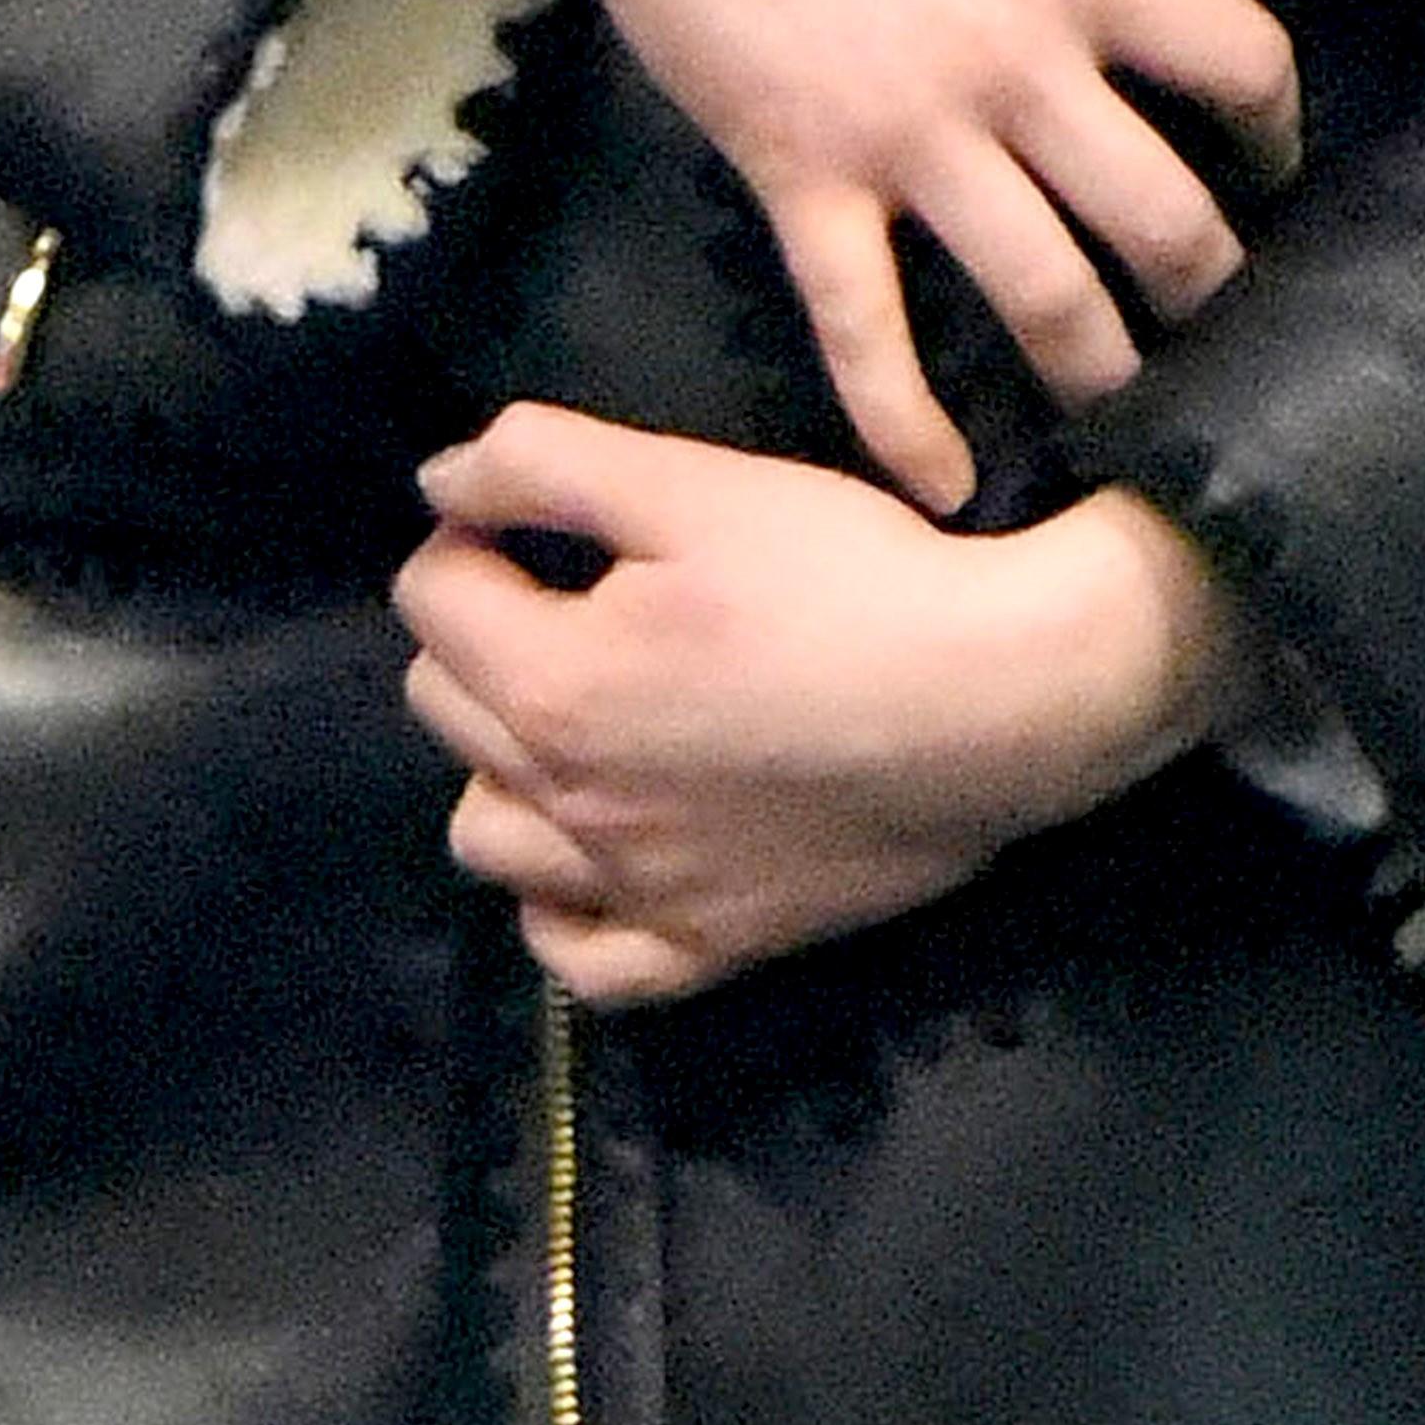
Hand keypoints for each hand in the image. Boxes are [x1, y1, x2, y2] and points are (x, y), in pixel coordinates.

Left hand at [394, 403, 1254, 1003]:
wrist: (993, 702)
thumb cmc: (844, 579)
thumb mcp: (693, 485)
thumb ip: (542, 465)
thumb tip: (437, 481)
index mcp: (552, 685)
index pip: (431, 594)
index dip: (471, 531)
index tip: (538, 514)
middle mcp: (568, 805)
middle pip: (444, 705)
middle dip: (483, 631)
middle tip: (572, 592)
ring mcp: (634, 890)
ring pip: (486, 836)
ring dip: (502, 766)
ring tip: (579, 712)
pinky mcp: (706, 946)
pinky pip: (579, 959)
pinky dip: (562, 908)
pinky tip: (599, 851)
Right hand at [440, 0, 1298, 504]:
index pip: (1239, 63)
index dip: (1276, 118)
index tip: (1268, 151)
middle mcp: (1014, 69)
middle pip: (1165, 218)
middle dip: (1213, 283)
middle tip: (1225, 316)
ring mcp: (909, 139)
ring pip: (1046, 296)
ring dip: (1102, 367)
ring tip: (1132, 404)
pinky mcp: (806, 178)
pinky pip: (866, 330)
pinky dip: (908, 423)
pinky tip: (947, 483)